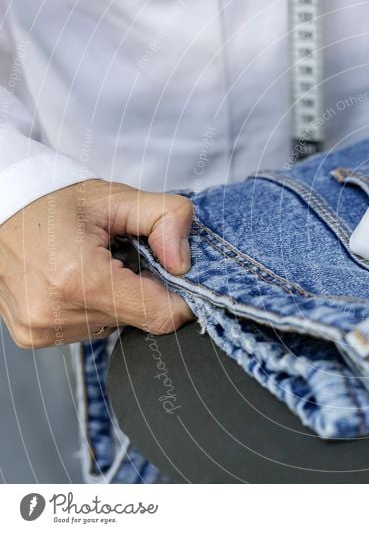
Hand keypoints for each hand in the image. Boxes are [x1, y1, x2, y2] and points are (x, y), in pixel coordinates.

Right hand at [0, 180, 194, 347]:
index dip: (180, 296)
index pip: (159, 314)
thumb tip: (184, 264)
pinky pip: (89, 329)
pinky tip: (77, 278)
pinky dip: (95, 306)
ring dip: (119, 299)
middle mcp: (54, 312)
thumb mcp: (118, 197)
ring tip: (95, 264)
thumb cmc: (55, 199)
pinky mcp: (31, 336)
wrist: (0, 204)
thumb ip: (167, 219)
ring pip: (115, 326)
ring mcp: (39, 329)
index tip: (177, 274)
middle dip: (144, 289)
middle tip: (125, 256)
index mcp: (78, 278)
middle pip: (138, 320)